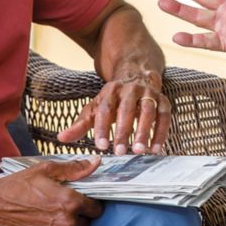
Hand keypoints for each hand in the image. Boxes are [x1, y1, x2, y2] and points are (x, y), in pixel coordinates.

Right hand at [0, 158, 104, 225]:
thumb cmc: (17, 187)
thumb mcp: (45, 170)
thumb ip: (75, 168)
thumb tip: (96, 163)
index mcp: (70, 203)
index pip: (96, 209)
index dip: (88, 205)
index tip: (78, 202)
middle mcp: (67, 224)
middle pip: (85, 224)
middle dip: (76, 217)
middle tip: (59, 210)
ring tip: (49, 220)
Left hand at [57, 71, 171, 154]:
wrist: (137, 74)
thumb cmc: (114, 98)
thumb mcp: (96, 107)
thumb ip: (80, 124)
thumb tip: (61, 138)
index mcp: (111, 91)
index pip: (105, 108)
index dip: (102, 127)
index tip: (100, 146)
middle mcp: (131, 90)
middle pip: (127, 109)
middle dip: (123, 130)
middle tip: (119, 152)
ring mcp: (148, 94)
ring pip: (148, 111)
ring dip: (144, 131)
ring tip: (139, 151)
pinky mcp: (163, 100)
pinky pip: (164, 116)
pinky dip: (161, 132)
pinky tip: (155, 149)